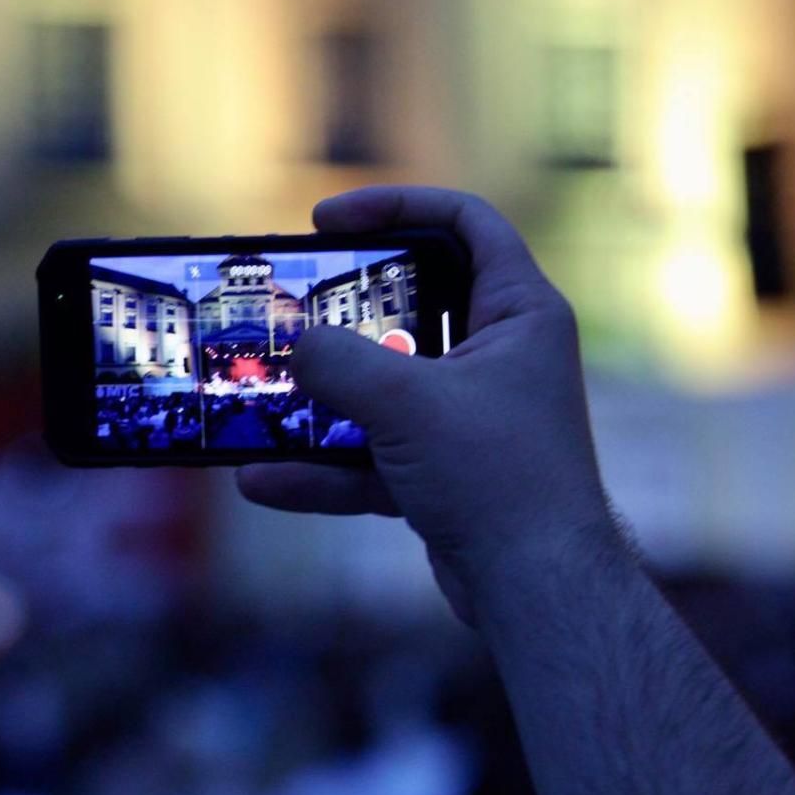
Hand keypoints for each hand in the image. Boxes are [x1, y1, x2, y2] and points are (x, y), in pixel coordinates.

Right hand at [237, 187, 617, 623]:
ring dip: (320, 399)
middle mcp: (500, 357)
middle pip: (411, 305)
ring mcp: (471, 418)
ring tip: (258, 396)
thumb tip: (295, 345)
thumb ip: (339, 362)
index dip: (396, 205)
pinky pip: (373, 457)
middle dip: (342, 311)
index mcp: (519, 314)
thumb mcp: (405, 403)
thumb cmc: (496, 477)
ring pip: (382, 389)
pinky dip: (322, 470)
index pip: (464, 223)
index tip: (327, 220)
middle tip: (289, 304)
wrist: (536, 588)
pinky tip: (262, 480)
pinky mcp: (445, 473)